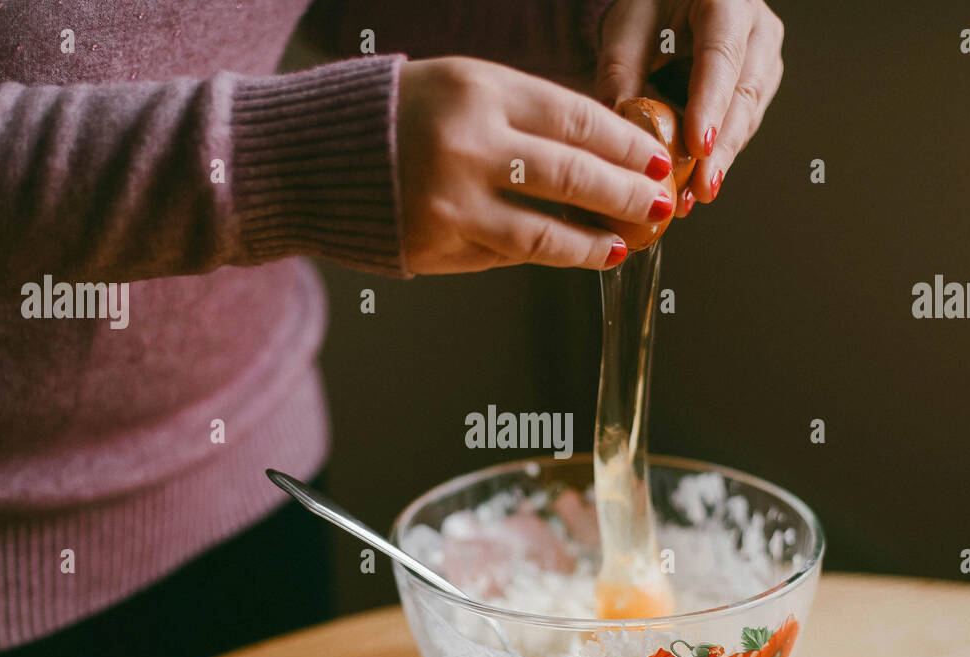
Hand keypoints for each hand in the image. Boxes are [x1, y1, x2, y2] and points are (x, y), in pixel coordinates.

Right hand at [396, 56, 677, 273]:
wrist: (308, 156)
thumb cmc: (396, 115)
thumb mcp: (461, 88)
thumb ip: (525, 117)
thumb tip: (603, 152)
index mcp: (478, 90)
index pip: (576, 119)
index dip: (627, 144)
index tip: (658, 159)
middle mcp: (468, 146)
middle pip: (572, 177)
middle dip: (627, 194)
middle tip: (661, 204)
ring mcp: (451, 203)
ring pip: (545, 234)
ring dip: (594, 243)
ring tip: (626, 244)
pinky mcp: (435, 245)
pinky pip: (505, 254)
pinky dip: (544, 254)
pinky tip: (572, 255)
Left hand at [594, 0, 783, 215]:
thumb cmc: (651, 6)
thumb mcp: (627, 28)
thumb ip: (621, 74)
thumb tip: (618, 132)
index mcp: (727, 1)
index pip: (721, 58)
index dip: (710, 105)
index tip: (698, 147)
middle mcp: (757, 28)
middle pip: (743, 95)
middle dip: (721, 149)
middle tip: (699, 190)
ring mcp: (764, 57)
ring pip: (748, 116)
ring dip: (720, 160)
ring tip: (692, 197)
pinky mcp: (760, 83)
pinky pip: (742, 124)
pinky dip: (718, 154)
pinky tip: (697, 183)